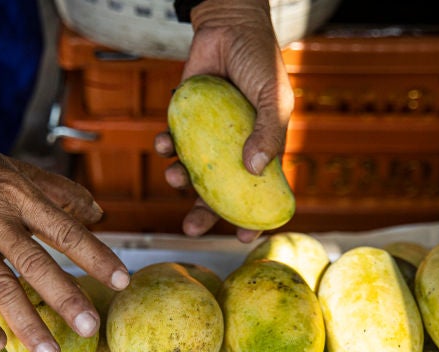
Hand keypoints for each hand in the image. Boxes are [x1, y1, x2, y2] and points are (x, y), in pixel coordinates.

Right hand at [0, 142, 129, 351]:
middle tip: (89, 328)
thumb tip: (99, 215)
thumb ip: (62, 193)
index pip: (66, 231)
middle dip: (65, 298)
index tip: (122, 281)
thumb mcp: (22, 173)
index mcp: (22, 199)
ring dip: (25, 323)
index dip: (96, 256)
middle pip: (35, 264)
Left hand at [154, 0, 294, 241]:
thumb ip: (268, 132)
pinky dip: (165, 149)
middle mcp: (233, 150)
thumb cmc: (259, 62)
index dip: (251, 219)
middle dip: (203, 214)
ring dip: (179, 182)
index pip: (259, 194)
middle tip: (190, 228)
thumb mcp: (275, 98)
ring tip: (173, 178)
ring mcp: (207, 138)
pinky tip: (163, 146)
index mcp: (261, 150)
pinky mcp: (184, 122)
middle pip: (217, 193)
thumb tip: (255, 169)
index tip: (243, 239)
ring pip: (191, 174)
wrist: (228, 26)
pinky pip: (172, 145)